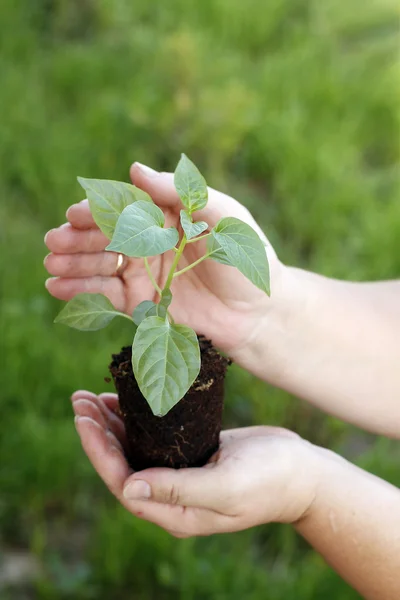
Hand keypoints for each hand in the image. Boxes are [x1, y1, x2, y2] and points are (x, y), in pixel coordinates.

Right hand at [44, 162, 285, 364]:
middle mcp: (151, 242)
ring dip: (73, 263)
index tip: (75, 214)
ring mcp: (144, 273)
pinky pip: (105, 295)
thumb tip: (134, 168)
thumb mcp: (222, 216)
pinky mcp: (141, 303)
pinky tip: (57, 287)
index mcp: (168, 215)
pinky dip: (80, 291)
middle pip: (106, 236)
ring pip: (100, 264)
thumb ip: (180, 192)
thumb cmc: (248, 259)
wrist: (259, 313)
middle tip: (55, 241)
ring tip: (51, 265)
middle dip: (78, 238)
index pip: (125, 207)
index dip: (97, 210)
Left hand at [71, 391, 319, 536]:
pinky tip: (123, 399)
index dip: (99, 452)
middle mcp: (171, 495)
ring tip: (90, 396)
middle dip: (98, 433)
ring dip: (111, 424)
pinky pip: (153, 436)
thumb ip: (178, 489)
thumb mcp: (226, 487)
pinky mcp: (190, 452)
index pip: (122, 483)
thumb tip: (127, 488)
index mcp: (175, 511)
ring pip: (134, 449)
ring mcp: (180, 472)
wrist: (302, 471)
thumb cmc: (270, 480)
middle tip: (79, 399)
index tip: (84, 419)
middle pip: (121, 464)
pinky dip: (135, 417)